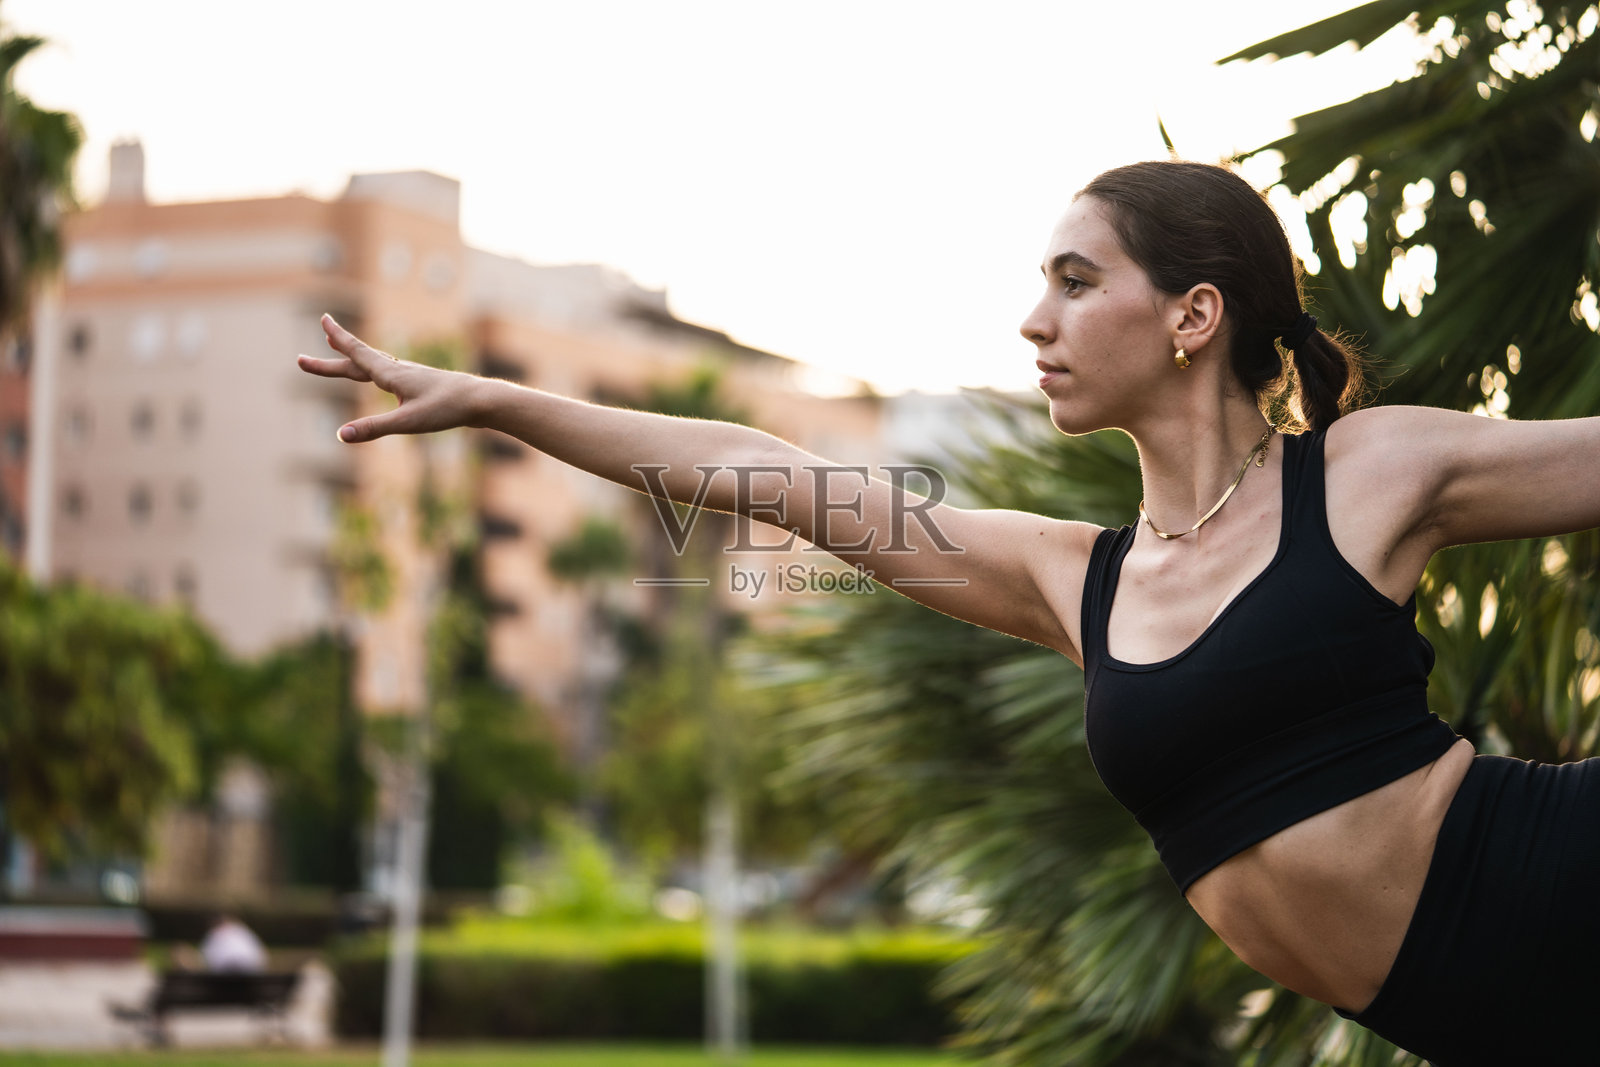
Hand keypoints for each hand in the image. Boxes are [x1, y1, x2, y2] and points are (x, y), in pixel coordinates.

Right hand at [296, 315, 480, 441]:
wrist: (482, 402)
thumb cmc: (447, 410)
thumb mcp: (407, 423)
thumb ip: (373, 428)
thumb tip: (339, 435)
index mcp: (391, 374)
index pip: (358, 353)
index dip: (338, 339)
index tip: (323, 319)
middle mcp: (398, 370)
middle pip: (357, 362)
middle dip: (329, 361)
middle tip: (301, 360)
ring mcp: (410, 376)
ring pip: (373, 365)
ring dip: (351, 359)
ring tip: (335, 350)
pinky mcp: (421, 384)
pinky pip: (389, 373)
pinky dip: (373, 369)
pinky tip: (379, 376)